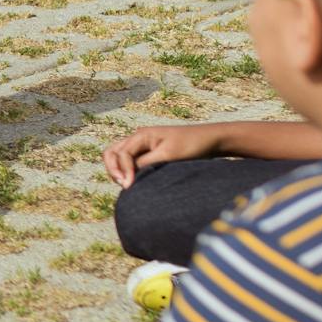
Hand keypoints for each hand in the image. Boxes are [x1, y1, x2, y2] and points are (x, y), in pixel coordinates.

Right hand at [102, 122, 224, 187]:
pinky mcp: (148, 153)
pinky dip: (127, 171)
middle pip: (111, 152)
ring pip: (118, 156)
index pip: (121, 154)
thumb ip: (146, 164)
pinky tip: (135, 182)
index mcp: (141, 135)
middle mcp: (137, 138)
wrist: (210, 140)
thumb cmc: (191, 144)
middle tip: (123, 184)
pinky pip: (129, 161)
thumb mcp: (168, 155)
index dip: (123, 171)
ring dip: (117, 170)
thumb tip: (128, 176)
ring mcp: (142, 145)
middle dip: (112, 169)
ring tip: (127, 185)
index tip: (129, 186)